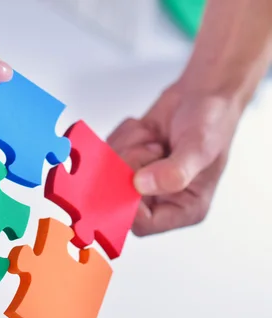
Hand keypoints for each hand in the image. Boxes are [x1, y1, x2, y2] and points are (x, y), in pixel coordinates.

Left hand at [107, 82, 242, 235]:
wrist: (203, 92)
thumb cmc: (212, 121)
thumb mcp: (199, 147)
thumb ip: (174, 172)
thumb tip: (141, 185)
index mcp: (184, 208)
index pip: (143, 225)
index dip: (129, 204)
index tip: (131, 176)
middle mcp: (159, 199)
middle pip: (117, 199)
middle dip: (128, 167)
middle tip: (151, 147)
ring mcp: (139, 181)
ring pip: (107, 173)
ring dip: (128, 147)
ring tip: (155, 138)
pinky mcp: (126, 162)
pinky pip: (105, 154)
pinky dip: (123, 137)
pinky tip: (146, 131)